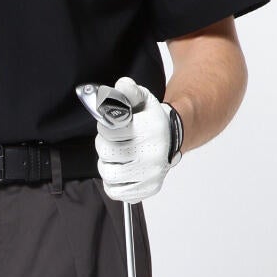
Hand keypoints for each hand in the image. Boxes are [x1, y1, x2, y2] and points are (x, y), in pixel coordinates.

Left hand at [91, 75, 177, 203]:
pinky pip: (115, 191)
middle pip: (106, 153)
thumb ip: (128, 91)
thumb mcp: (141, 99)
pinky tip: (121, 170)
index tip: (112, 126)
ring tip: (117, 156)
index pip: (109, 131)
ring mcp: (151, 174)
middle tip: (113, 142)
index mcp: (150, 129)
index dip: (105, 128)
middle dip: (104, 145)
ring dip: (107, 164)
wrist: (172, 138)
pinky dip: (112, 182)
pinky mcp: (148, 189)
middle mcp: (153, 153)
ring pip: (108, 173)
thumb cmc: (151, 119)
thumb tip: (121, 85)